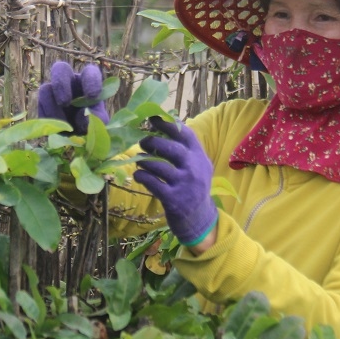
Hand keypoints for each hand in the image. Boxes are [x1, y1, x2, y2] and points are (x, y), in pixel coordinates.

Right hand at [36, 61, 108, 134]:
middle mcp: (69, 82)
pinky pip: (40, 109)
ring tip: (64, 126)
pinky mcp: (43, 106)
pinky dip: (48, 121)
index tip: (92, 96)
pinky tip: (58, 131)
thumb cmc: (94, 122)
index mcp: (87, 81)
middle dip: (60, 84)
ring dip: (52, 109)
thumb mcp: (101, 121)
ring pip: (45, 90)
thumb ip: (97, 117)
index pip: (89, 72)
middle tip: (64, 103)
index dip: (91, 81)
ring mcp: (53, 92)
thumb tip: (82, 114)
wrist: (80, 135)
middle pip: (60, 69)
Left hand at [134, 116, 218, 246]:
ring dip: (144, 160)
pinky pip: (152, 182)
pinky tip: (139, 175)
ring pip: (158, 165)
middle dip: (152, 142)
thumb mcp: (197, 167)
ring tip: (139, 160)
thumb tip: (161, 129)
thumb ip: (185, 151)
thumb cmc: (193, 189)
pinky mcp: (173, 199)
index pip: (185, 134)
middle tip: (142, 142)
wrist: (199, 220)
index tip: (152, 119)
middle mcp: (195, 169)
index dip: (167, 124)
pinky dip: (141, 176)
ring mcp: (184, 185)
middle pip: (170, 148)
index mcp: (200, 157)